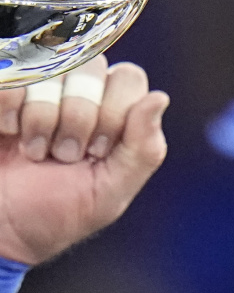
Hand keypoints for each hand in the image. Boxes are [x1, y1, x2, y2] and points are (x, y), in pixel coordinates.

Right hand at [0, 58, 167, 265]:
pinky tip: (10, 133)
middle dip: (79, 118)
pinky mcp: (5, 85)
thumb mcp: (111, 189)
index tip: (98, 151)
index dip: (115, 113)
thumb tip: (160, 99)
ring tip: (37, 150)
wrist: (4, 225)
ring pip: (50, 70)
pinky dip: (10, 111)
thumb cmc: (58, 211)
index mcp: (114, 111)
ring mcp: (37, 82)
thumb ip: (143, 149)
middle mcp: (78, 88)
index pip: (129, 78)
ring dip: (42, 119)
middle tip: (66, 154)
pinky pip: (12, 77)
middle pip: (92, 67)